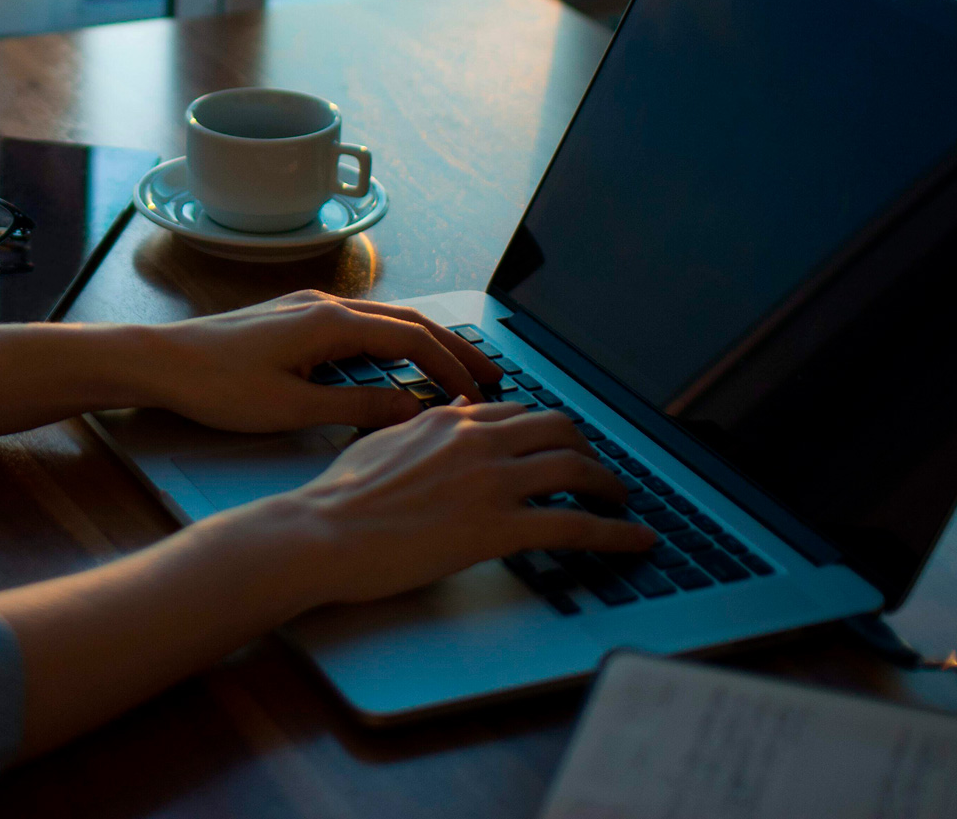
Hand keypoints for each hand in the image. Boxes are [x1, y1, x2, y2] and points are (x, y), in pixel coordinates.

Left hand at [139, 290, 504, 432]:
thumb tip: (412, 411)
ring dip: (425, 343)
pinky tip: (396, 363)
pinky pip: (360, 324)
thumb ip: (356, 408)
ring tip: (456, 369)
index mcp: (331, 323)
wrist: (159, 361)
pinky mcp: (292, 318)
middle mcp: (325, 305)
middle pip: (409, 321)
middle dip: (454, 347)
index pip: (413, 339)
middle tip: (493, 374)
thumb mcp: (291, 408)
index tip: (481, 395)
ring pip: (385, 320)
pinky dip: (392, 341)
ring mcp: (308, 308)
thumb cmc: (215, 385)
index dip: (453, 367)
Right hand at [206, 400, 655, 608]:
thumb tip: (437, 420)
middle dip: (588, 449)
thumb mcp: (377, 443)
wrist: (320, 534)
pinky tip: (637, 542)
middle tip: (597, 474)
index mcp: (448, 421)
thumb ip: (417, 430)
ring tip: (621, 504)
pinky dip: (616, 533)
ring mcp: (492, 482)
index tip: (558, 448)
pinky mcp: (498, 527)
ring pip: (577, 469)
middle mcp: (478, 440)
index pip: (518, 413)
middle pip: (560, 429)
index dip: (547, 431)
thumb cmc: (335, 500)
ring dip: (610, 487)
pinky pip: (576, 525)